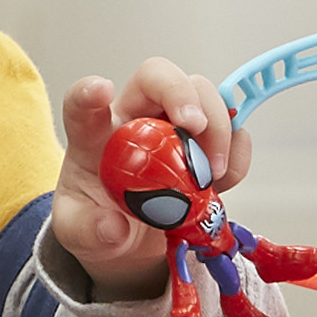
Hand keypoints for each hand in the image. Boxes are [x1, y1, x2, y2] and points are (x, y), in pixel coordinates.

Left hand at [51, 59, 243, 295]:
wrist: (130, 240)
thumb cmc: (98, 220)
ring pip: (202, 93)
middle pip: (158, 76)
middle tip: (195, 127)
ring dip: (217, 126)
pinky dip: (237, 152)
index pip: (82, 102)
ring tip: (212, 173)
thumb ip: (87, 231)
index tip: (100, 91)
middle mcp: (136, 120)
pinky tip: (223, 183)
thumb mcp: (79, 232)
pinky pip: (232, 131)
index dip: (89, 91)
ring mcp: (175, 128)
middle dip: (181, 93)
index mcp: (93, 136)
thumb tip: (111, 228)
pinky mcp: (207, 146)